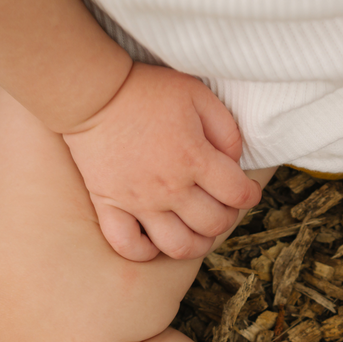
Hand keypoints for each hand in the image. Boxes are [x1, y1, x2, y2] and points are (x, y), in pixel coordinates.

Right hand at [62, 62, 262, 260]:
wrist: (92, 92)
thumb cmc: (146, 90)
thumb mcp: (198, 95)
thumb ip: (226, 130)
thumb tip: (235, 163)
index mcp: (194, 158)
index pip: (238, 194)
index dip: (250, 195)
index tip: (246, 190)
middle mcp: (169, 187)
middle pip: (214, 224)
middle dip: (226, 216)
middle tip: (220, 203)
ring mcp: (138, 201)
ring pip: (178, 246)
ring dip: (196, 243)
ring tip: (195, 228)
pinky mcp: (109, 205)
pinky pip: (128, 246)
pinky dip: (145, 250)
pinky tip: (153, 237)